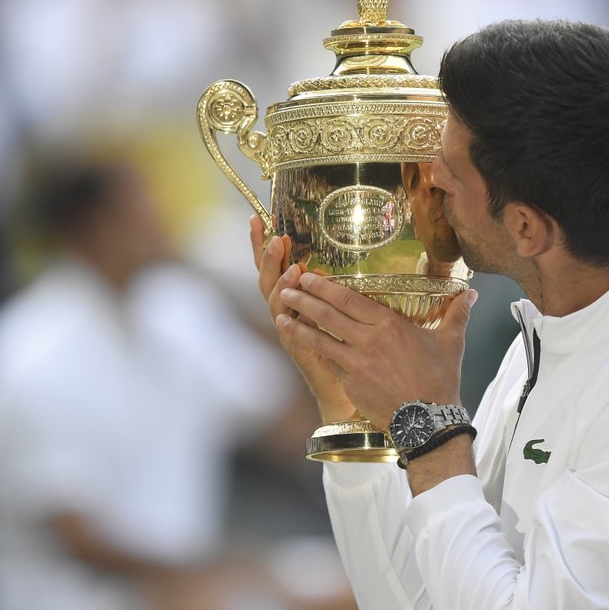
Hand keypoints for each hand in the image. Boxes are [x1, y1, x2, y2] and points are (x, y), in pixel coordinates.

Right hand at [250, 215, 354, 422]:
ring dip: (277, 274)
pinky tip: (291, 289)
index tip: (259, 219)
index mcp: (296, 300)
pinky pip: (287, 322)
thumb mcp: (342, 311)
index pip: (277, 267)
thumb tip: (349, 255)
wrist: (345, 390)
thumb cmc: (347, 348)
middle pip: (267, 277)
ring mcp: (287, 328)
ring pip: (273, 297)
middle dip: (262, 253)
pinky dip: (287, 305)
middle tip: (267, 232)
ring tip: (283, 256)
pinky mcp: (295, 345)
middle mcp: (286, 311)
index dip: (264, 245)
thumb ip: (340, 287)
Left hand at [274, 269, 477, 429]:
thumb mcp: (451, 343)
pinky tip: (298, 342)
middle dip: (304, 298)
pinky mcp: (350, 384)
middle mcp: (368, 342)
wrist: (428, 421)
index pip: (350, 300)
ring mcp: (356, 364)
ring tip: (279, 313)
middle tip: (286, 285)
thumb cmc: (439, 380)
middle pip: (329, 315)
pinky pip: (327, 362)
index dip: (326, 287)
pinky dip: (310, 350)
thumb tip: (472, 293)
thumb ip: (457, 314)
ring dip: (297, 324)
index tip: (309, 276)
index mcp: (389, 326)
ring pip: (320, 339)